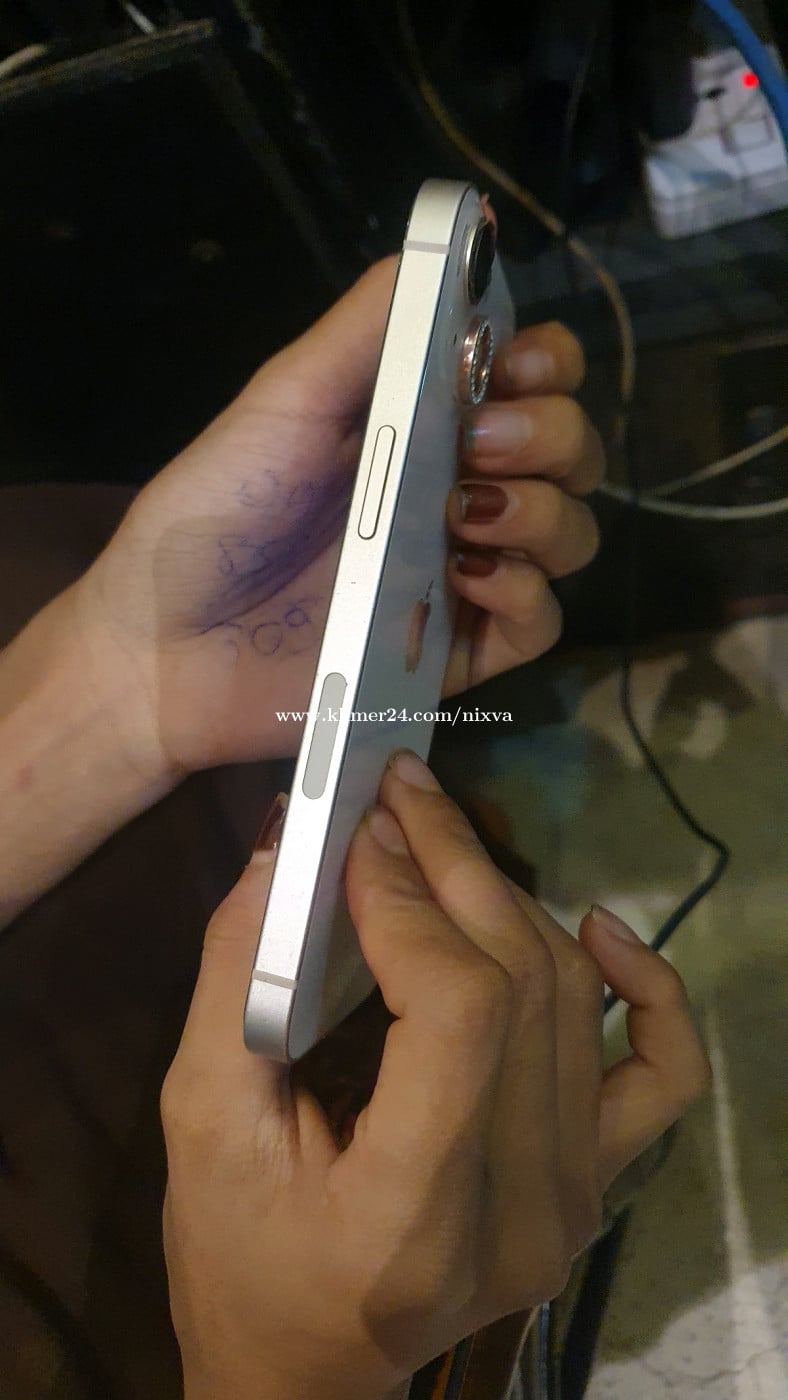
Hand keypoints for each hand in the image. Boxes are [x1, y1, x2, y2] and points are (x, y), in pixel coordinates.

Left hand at [74, 260, 603, 778]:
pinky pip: (541, 622)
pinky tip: (464, 577)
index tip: (513, 364)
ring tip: (464, 516)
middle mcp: (459, 492)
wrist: (166, 642)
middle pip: (571, 451)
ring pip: (572, 533)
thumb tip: (453, 240)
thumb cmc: (214, 511)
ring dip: (544, 511)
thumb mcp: (285, 400)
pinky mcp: (460, 652)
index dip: (547, 363)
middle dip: (551, 433)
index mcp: (423, 425)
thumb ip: (366, 329)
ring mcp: (464, 575)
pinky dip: (524, 593)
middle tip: (478, 445)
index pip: (533, 379)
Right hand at [161, 753, 708, 1399]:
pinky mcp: (597, 1185)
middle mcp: (522, 1213)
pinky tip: (593, 924)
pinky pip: (661, 1071)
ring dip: (509, 899)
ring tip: (440, 838)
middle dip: (456, 866)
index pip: (457, 1012)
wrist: (303, 1367)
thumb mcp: (201, 1120)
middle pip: (522, 987)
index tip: (358, 832)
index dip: (412, 901)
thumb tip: (294, 837)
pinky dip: (646, 985)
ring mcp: (576, 1203)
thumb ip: (239, 977)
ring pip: (575, 1000)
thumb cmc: (235, 1256)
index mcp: (410, 1215)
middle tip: (399, 791)